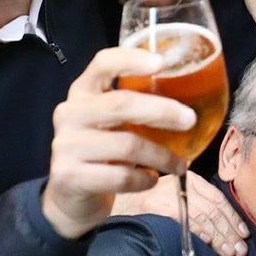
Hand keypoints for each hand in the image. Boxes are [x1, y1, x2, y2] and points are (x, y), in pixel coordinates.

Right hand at [42, 46, 193, 240]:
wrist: (70, 197)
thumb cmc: (102, 151)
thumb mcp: (111, 122)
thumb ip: (135, 106)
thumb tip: (188, 96)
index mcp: (82, 91)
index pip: (103, 63)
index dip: (132, 59)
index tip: (162, 63)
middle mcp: (69, 113)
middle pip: (120, 104)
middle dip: (162, 111)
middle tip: (190, 120)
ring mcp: (65, 145)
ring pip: (126, 145)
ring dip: (161, 156)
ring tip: (180, 165)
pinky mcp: (68, 176)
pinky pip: (120, 176)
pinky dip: (144, 179)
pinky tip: (151, 179)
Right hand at [114, 170, 249, 255]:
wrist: (111, 206)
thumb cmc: (142, 207)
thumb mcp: (169, 197)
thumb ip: (191, 204)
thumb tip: (220, 227)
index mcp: (186, 178)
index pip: (216, 197)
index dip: (232, 215)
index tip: (244, 232)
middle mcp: (179, 183)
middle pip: (213, 208)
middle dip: (229, 230)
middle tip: (241, 248)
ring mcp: (168, 195)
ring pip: (203, 216)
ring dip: (220, 236)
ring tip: (231, 252)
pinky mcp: (158, 207)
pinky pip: (187, 222)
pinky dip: (202, 235)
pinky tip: (212, 246)